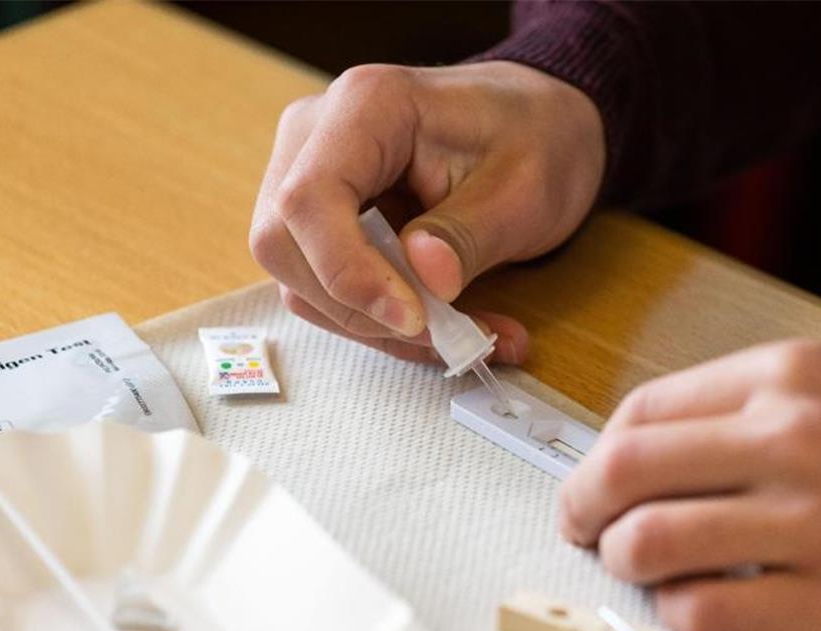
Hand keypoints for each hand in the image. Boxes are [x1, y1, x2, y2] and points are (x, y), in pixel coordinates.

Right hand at [249, 62, 603, 364]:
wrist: (534, 122)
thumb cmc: (532, 135)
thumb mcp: (525, 188)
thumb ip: (468, 235)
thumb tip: (426, 281)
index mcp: (366, 106)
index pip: (310, 198)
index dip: (346, 271)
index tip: (412, 317)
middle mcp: (317, 135)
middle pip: (285, 244)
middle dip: (360, 309)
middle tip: (447, 334)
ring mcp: (309, 177)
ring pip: (300, 279)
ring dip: (376, 326)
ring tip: (466, 334)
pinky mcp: (320, 221)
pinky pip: (323, 288)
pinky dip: (381, 322)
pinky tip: (447, 326)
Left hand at [559, 340, 820, 630]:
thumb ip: (740, 405)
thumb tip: (638, 447)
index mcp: (787, 376)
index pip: (639, 413)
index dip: (594, 454)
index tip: (591, 481)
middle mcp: (793, 439)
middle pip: (623, 471)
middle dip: (579, 506)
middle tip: (579, 525)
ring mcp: (816, 520)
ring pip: (650, 542)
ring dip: (621, 559)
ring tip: (635, 564)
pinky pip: (708, 612)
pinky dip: (677, 613)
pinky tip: (693, 601)